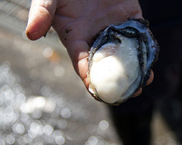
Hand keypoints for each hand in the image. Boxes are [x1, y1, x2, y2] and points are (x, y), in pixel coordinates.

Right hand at [26, 0, 153, 97]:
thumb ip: (42, 13)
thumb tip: (31, 35)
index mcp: (77, 38)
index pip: (82, 63)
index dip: (89, 78)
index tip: (97, 92)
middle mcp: (97, 37)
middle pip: (108, 64)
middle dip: (117, 81)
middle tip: (129, 93)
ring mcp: (115, 28)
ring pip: (126, 53)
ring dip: (136, 68)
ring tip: (145, 80)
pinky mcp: (131, 17)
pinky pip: (140, 35)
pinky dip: (145, 48)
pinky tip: (150, 60)